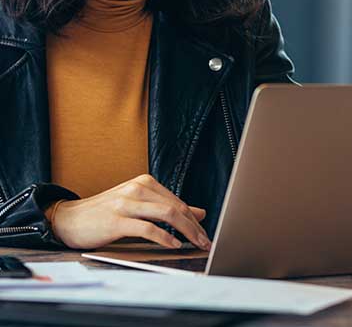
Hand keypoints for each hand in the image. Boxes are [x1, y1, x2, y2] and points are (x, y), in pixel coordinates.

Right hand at [50, 174, 211, 250]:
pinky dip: (164, 237)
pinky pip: (147, 228)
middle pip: (176, 207)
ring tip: (195, 244)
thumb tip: (199, 212)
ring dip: (186, 231)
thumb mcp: (138, 205)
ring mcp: (127, 203)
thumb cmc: (105, 213)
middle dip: (194, 226)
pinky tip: (173, 245)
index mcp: (145, 183)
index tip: (205, 233)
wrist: (68, 218)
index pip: (178, 201)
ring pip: (166, 214)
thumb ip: (166, 207)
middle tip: (206, 241)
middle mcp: (138, 188)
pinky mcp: (117, 220)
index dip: (194, 219)